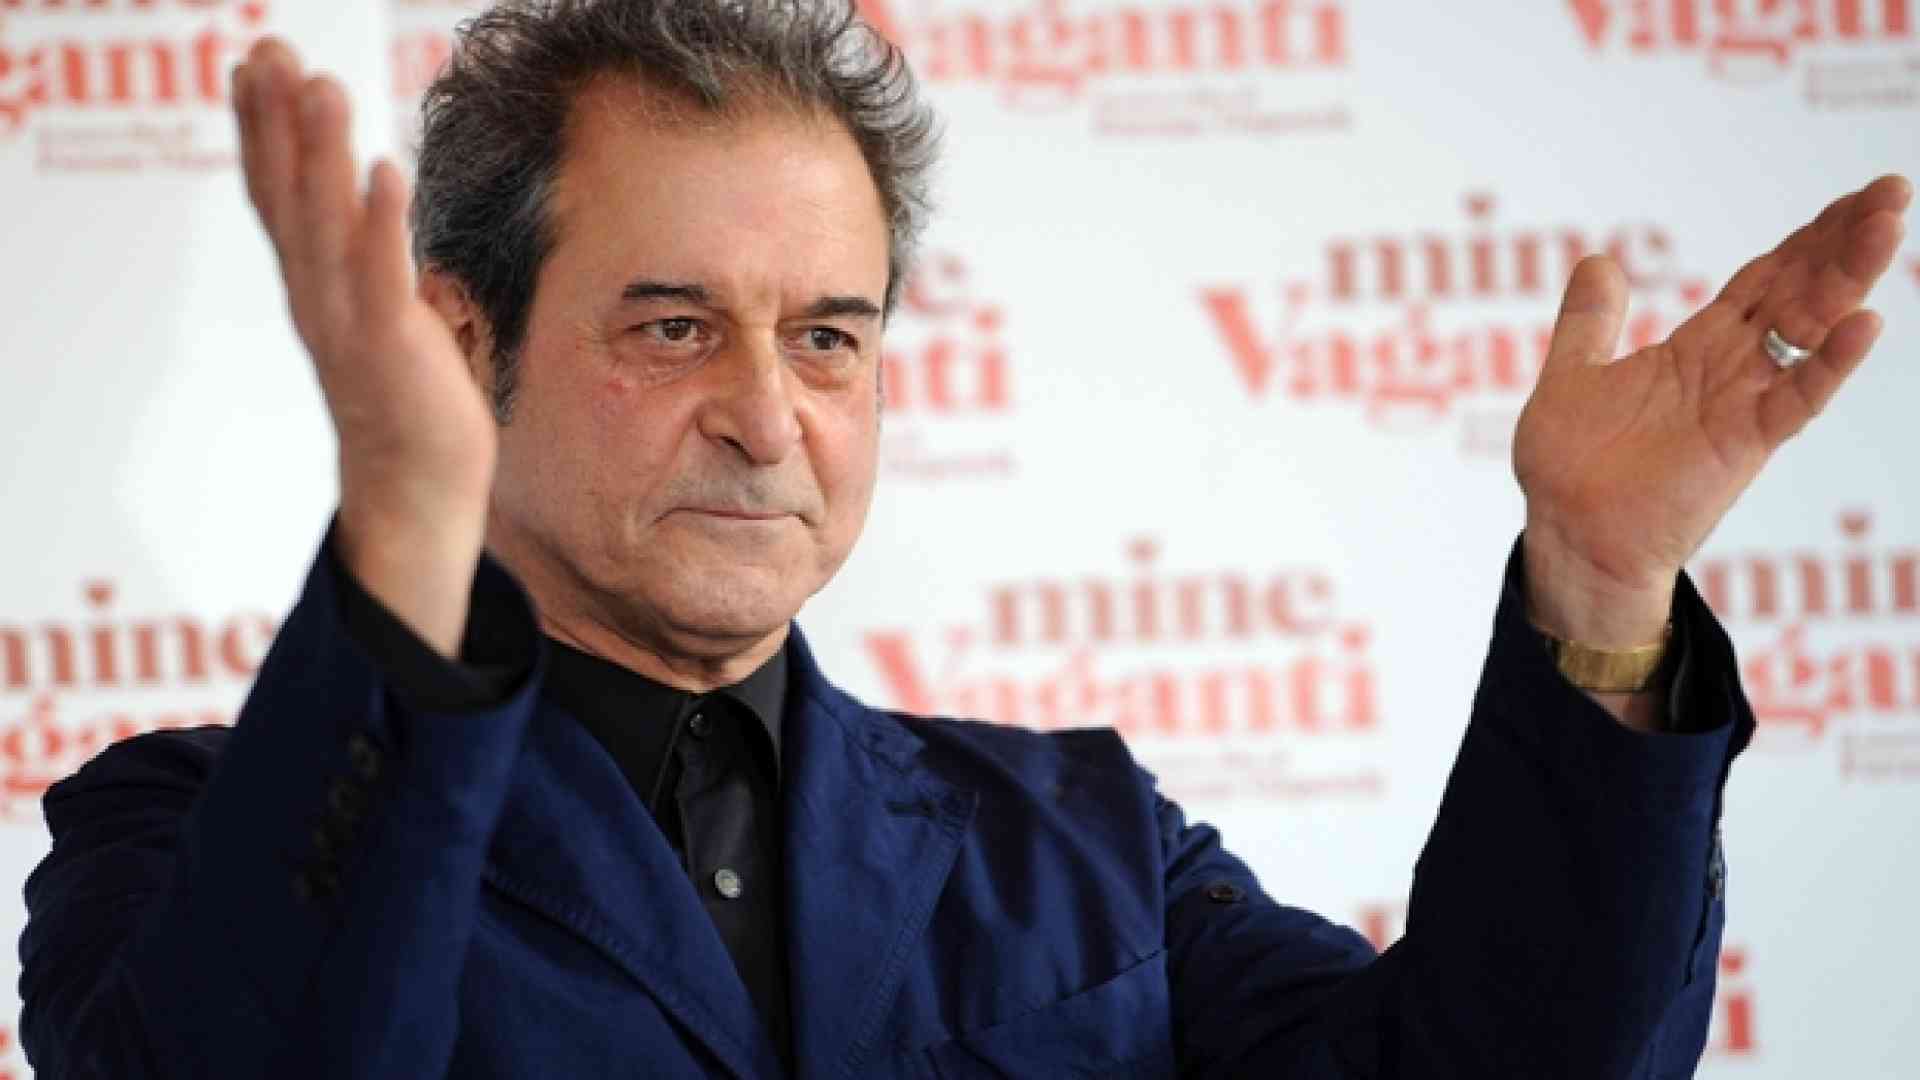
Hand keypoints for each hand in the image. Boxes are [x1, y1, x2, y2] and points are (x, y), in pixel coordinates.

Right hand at [234, 39, 497, 654]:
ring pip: (329, 225)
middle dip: (279, 123)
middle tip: (270, 51)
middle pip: (289, 197)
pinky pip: (385, 275)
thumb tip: (362, 197)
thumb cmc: (405, 393)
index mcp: (312, 286)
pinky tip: (386, 170)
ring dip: (324, 155)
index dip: (261, 129)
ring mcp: (351, 321)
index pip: (276, 195)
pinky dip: (382, 222)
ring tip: (324, 87)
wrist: (417, 485)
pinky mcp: (395, 346)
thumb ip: (360, 256)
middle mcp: (319, 296)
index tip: (251, 63)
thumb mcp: (372, 310)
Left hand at [1514, 175, 1910, 649]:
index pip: (1765, 280)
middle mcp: (1730, 371)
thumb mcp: (1572, 376)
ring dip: (1847, 281)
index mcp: (1697, 348)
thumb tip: (1600, 259)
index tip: (1858, 195)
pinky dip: (1829, 364)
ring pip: (1808, 332)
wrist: (1567, 535)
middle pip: (1798, 293)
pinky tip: (1865, 325)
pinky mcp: (1741, 445)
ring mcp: (1741, 405)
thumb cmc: (1570, 467)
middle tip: (1892, 191)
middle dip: (1843, 244)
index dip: (1807, 239)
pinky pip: (1794, 399)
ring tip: (1888, 228)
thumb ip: (1590, 322)